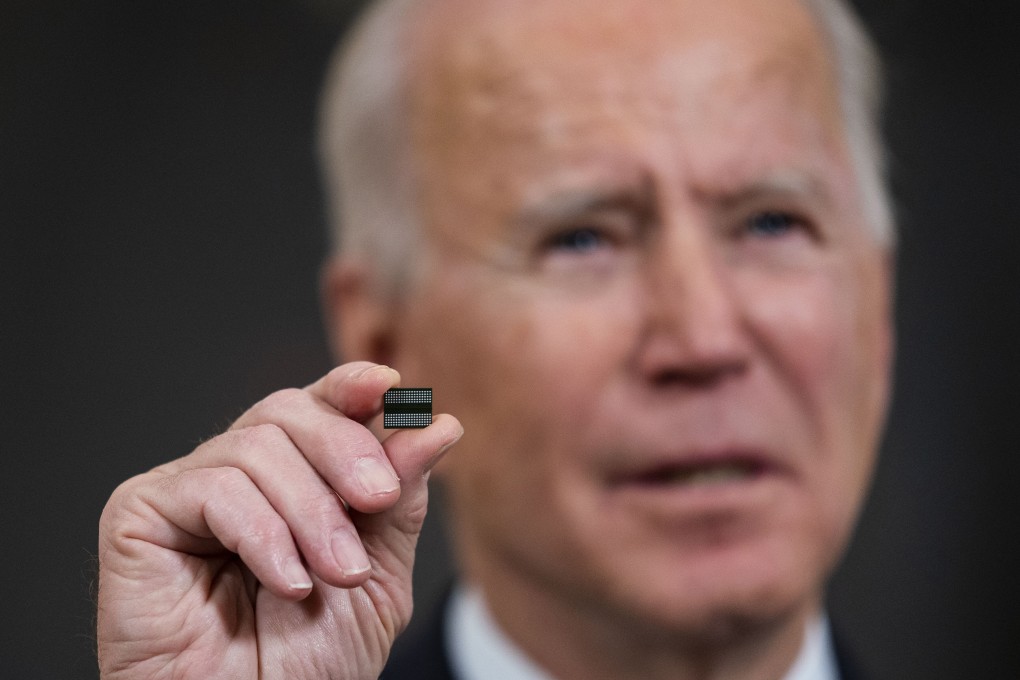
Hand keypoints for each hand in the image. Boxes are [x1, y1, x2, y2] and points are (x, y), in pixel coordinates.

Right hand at [97, 362, 461, 678]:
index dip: (351, 387)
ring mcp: (186, 490)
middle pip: (287, 410)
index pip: (316, 406)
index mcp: (291, 479)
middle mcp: (236, 475)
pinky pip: (212, 487)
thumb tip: (436, 425)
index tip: (391, 387)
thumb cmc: (308, 663)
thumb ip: (401, 498)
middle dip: (344, 451)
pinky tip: (286, 581)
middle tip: (378, 500)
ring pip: (255, 446)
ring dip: (312, 512)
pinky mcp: (139, 514)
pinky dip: (263, 533)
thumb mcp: (380, 574)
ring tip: (337, 574)